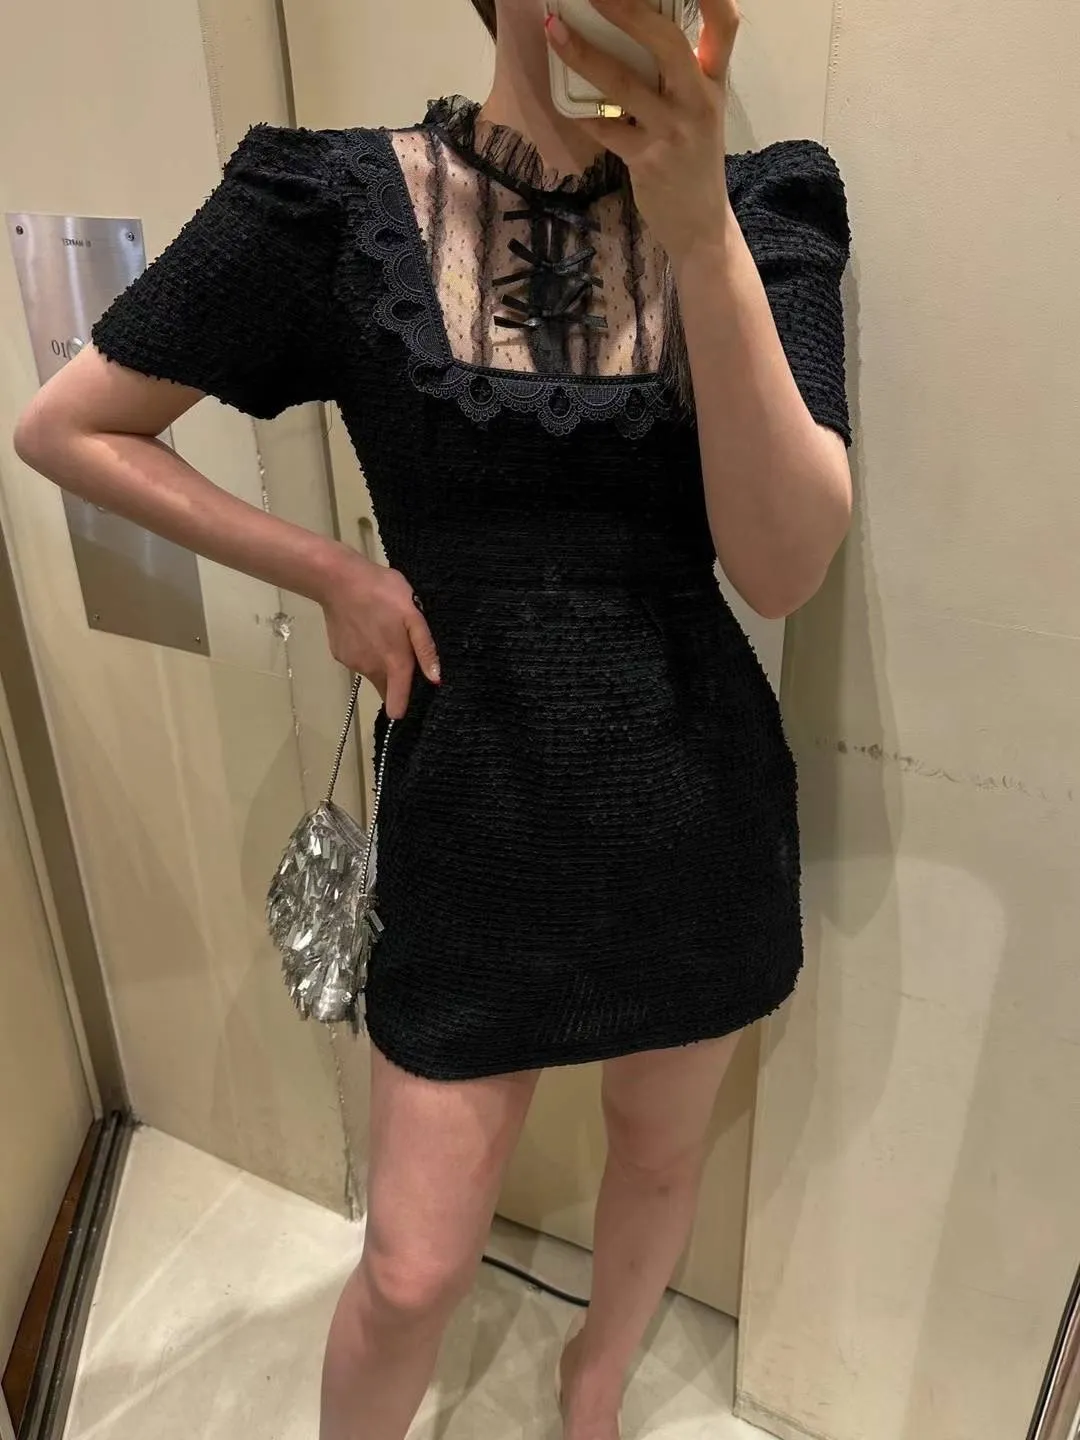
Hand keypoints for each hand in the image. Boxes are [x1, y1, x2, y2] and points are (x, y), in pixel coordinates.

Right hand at [318, 546, 439, 719]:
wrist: (339, 580)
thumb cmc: (383, 593)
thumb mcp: (414, 614)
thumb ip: (425, 648)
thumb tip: (436, 680)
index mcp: (394, 663)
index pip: (397, 704)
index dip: (405, 707)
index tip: (412, 703)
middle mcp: (372, 669)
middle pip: (387, 687)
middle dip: (396, 679)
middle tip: (403, 652)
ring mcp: (353, 663)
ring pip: (373, 673)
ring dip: (381, 663)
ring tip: (384, 633)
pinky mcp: (339, 654)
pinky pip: (358, 662)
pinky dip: (365, 652)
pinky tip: (366, 629)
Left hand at [545, 0, 739, 264]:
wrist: (701, 226)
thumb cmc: (693, 162)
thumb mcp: (701, 112)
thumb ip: (682, 74)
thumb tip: (639, 30)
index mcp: (714, 82)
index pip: (724, 25)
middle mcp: (698, 101)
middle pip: (667, 42)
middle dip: (628, 9)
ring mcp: (673, 132)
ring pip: (624, 83)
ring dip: (584, 55)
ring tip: (554, 31)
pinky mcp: (647, 161)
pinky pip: (605, 128)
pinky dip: (581, 112)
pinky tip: (563, 99)